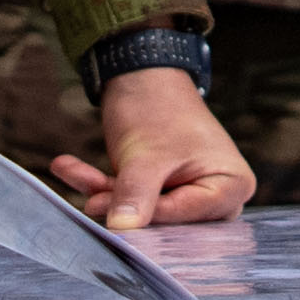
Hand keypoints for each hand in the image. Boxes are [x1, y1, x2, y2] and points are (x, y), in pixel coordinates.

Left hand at [49, 64, 253, 227]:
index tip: (113, 218)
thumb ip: (136, 194)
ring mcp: (189, 193)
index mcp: (232, 185)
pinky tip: (67, 167)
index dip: (150, 217)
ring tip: (70, 170)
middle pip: (167, 220)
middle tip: (90, 200)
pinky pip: (132, 198)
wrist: (141, 72)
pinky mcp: (162, 190)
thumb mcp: (147, 155)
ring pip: (143, 210)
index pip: (188, 216)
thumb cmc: (158, 107)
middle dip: (124, 207)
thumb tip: (122, 228)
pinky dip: (101, 183)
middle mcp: (218, 195)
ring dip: (105, 193)